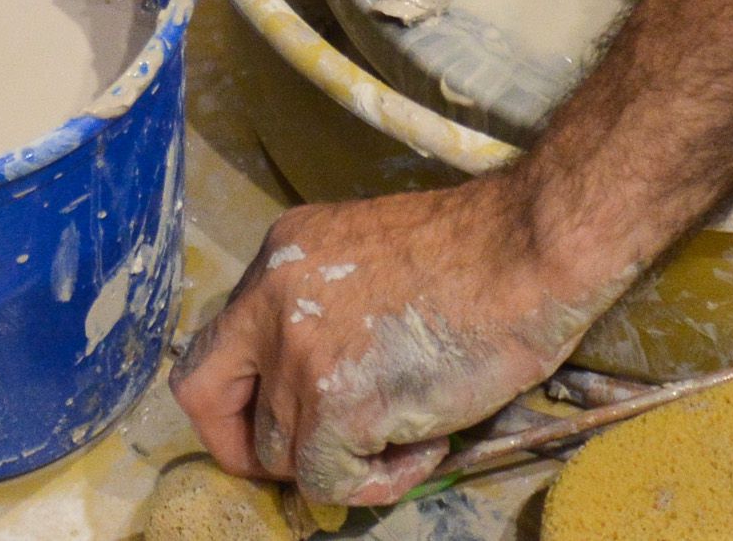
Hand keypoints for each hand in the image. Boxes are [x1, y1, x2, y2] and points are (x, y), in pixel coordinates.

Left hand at [171, 183, 603, 510]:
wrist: (525, 252)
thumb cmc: (475, 255)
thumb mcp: (364, 261)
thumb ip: (320, 310)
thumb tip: (307, 390)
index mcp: (280, 256)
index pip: (211, 346)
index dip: (233, 401)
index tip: (274, 423)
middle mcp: (272, 300)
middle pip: (207, 400)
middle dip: (247, 447)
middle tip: (313, 456)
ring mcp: (298, 354)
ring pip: (283, 453)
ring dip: (344, 459)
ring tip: (411, 426)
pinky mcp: (336, 405)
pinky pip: (334, 482)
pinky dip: (381, 480)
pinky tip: (428, 439)